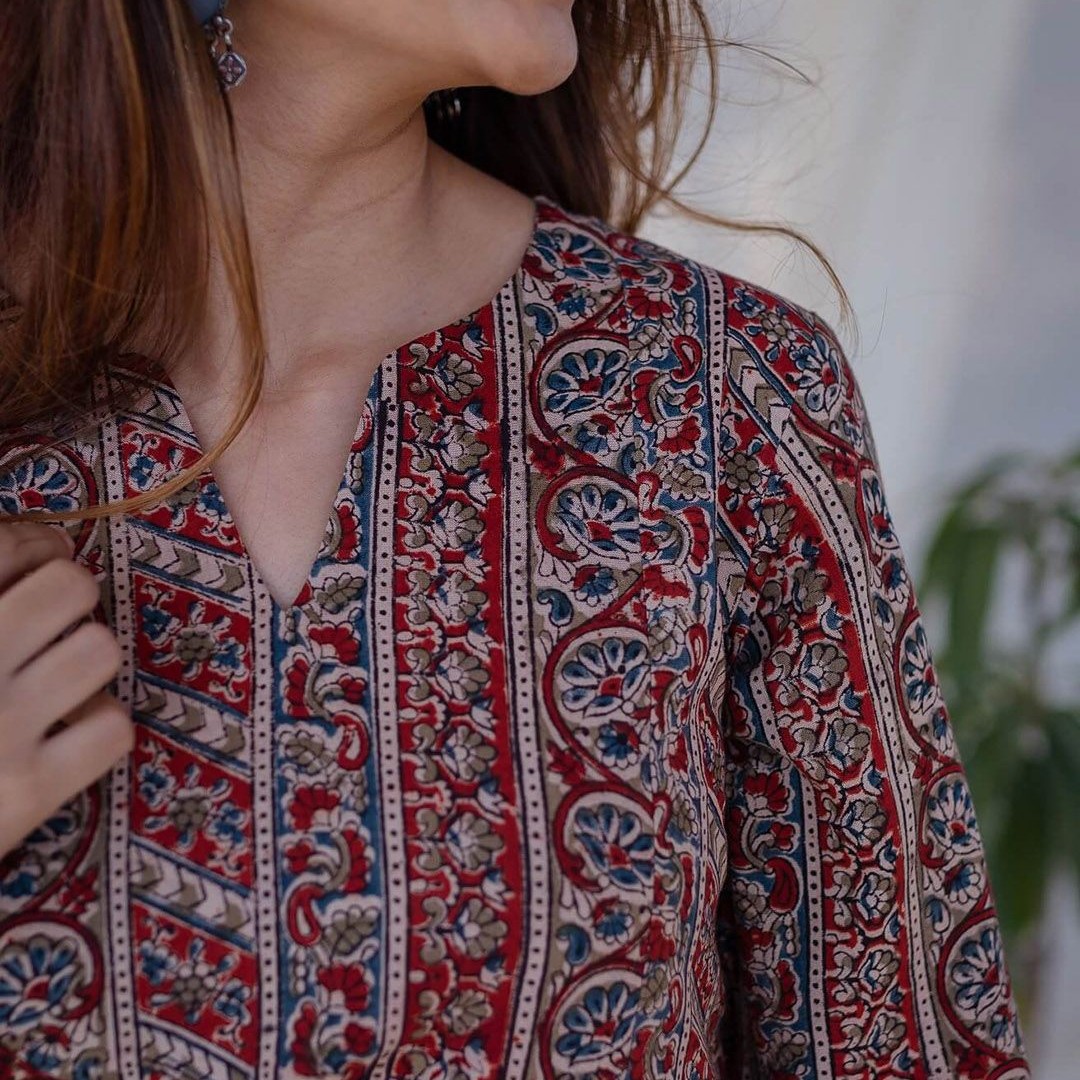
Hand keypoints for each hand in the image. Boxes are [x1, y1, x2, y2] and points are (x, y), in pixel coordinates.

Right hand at [0, 521, 132, 860]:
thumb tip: (32, 544)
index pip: (11, 541)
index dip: (34, 545)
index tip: (35, 559)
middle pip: (71, 586)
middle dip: (66, 598)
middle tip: (46, 624)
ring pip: (100, 650)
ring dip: (84, 661)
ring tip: (53, 681)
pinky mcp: (26, 793)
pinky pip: (112, 728)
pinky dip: (97, 728)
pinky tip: (63, 736)